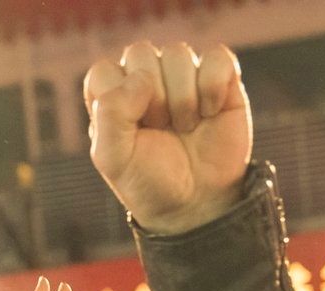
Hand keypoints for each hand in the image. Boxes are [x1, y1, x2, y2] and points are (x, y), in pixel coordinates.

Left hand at [84, 42, 250, 235]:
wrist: (196, 203)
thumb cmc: (149, 180)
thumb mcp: (113, 158)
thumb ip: (110, 115)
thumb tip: (141, 78)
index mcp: (113, 94)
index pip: (104, 71)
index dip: (119, 101)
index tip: (133, 133)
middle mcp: (145, 78)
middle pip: (141, 54)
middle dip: (152, 99)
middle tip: (161, 129)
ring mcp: (183, 75)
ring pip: (178, 53)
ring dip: (183, 98)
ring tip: (185, 126)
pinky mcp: (220, 78)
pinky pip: (217, 58)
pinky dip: (213, 88)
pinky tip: (210, 113)